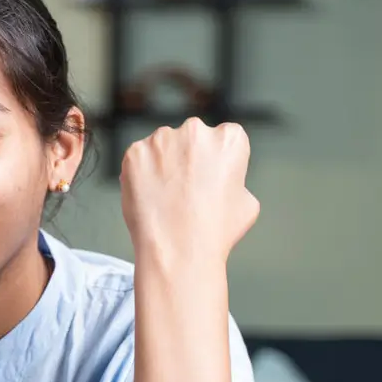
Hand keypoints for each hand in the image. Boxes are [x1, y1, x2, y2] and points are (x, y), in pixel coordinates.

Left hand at [119, 118, 258, 266]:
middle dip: (188, 159)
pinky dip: (140, 176)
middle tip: (185, 192)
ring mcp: (162, 140)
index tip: (209, 182)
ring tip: (166, 199)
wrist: (178, 251)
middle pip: (191, 138)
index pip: (223, 138)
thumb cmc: (216, 232)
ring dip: (163, 165)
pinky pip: (138, 161)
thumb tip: (221, 179)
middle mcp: (195, 130)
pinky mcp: (134, 153)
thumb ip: (234, 179)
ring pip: (162, 148)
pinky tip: (149, 199)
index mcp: (230, 138)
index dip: (216, 163)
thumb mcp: (247, 203)